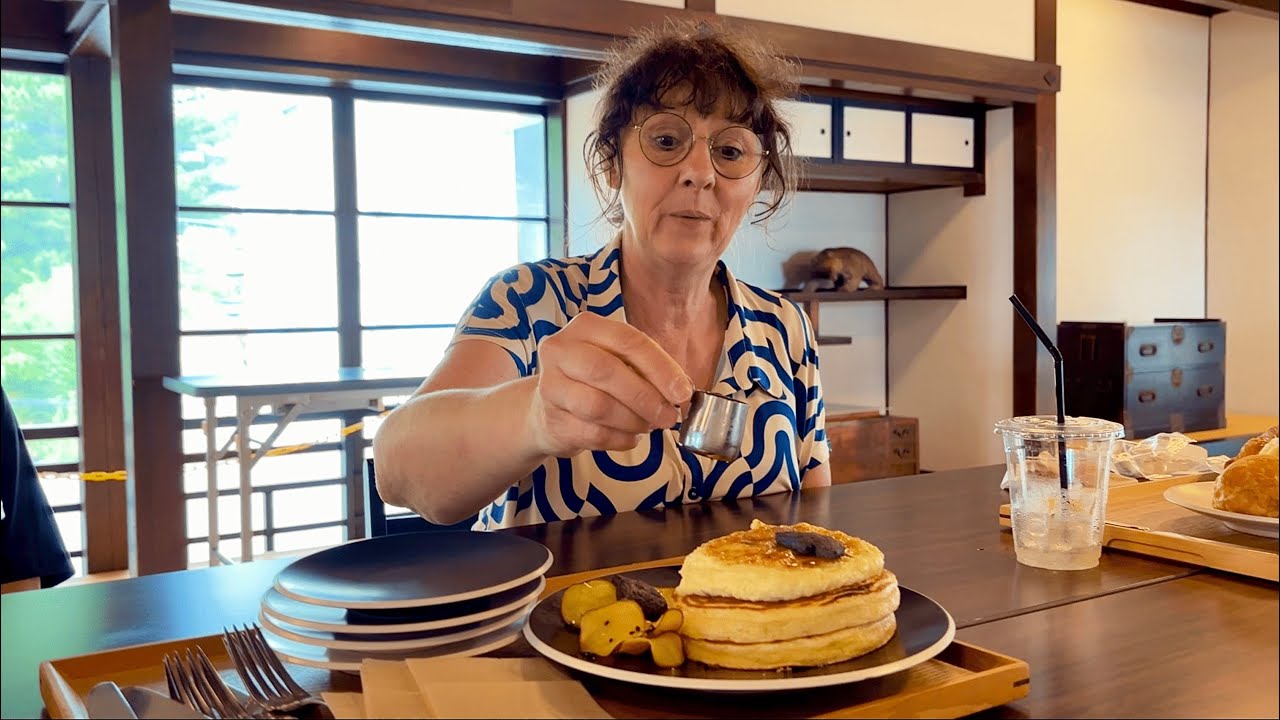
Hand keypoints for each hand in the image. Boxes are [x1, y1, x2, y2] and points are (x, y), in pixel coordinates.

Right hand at [527, 313, 693, 455]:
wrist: (550, 410)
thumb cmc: (593, 381)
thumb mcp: (619, 362)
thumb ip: (648, 369)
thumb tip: (680, 391)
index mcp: (585, 327)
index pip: (627, 340)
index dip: (660, 368)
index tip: (682, 392)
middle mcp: (561, 350)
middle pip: (607, 371)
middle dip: (646, 398)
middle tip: (668, 417)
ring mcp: (550, 386)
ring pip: (598, 406)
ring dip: (633, 421)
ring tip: (648, 426)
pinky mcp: (550, 419)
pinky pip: (593, 433)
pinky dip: (620, 439)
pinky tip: (630, 437)